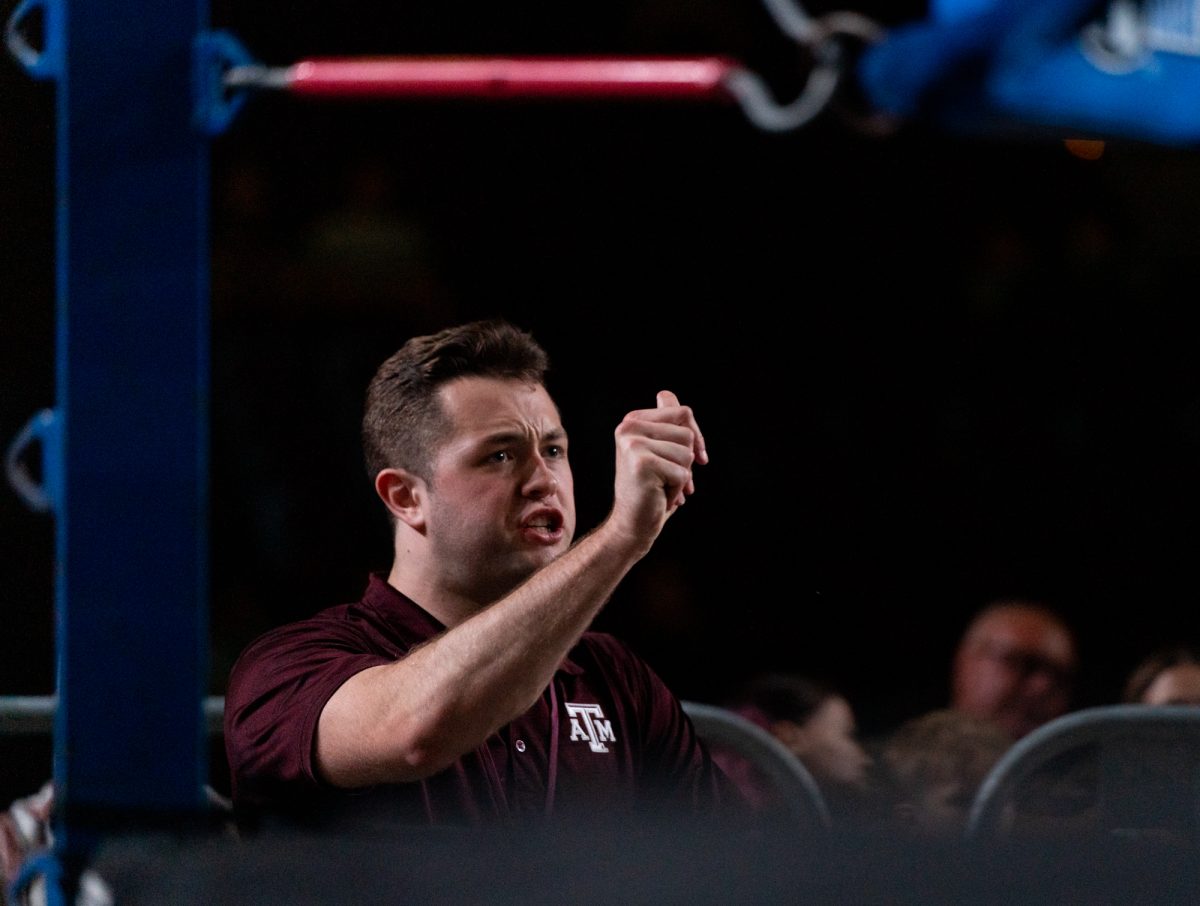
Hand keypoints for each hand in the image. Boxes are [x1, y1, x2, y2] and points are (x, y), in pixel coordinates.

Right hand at [609, 389, 707, 544]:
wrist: (632, 524)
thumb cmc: (652, 489)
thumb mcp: (662, 451)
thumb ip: (665, 423)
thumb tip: (665, 395)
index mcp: (632, 421)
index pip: (682, 411)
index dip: (696, 435)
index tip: (700, 458)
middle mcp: (628, 428)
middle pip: (687, 433)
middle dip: (686, 462)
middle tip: (667, 479)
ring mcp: (633, 444)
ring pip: (687, 453)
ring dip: (682, 477)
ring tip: (662, 487)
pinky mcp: (641, 463)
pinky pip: (682, 473)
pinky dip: (677, 490)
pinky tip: (660, 496)